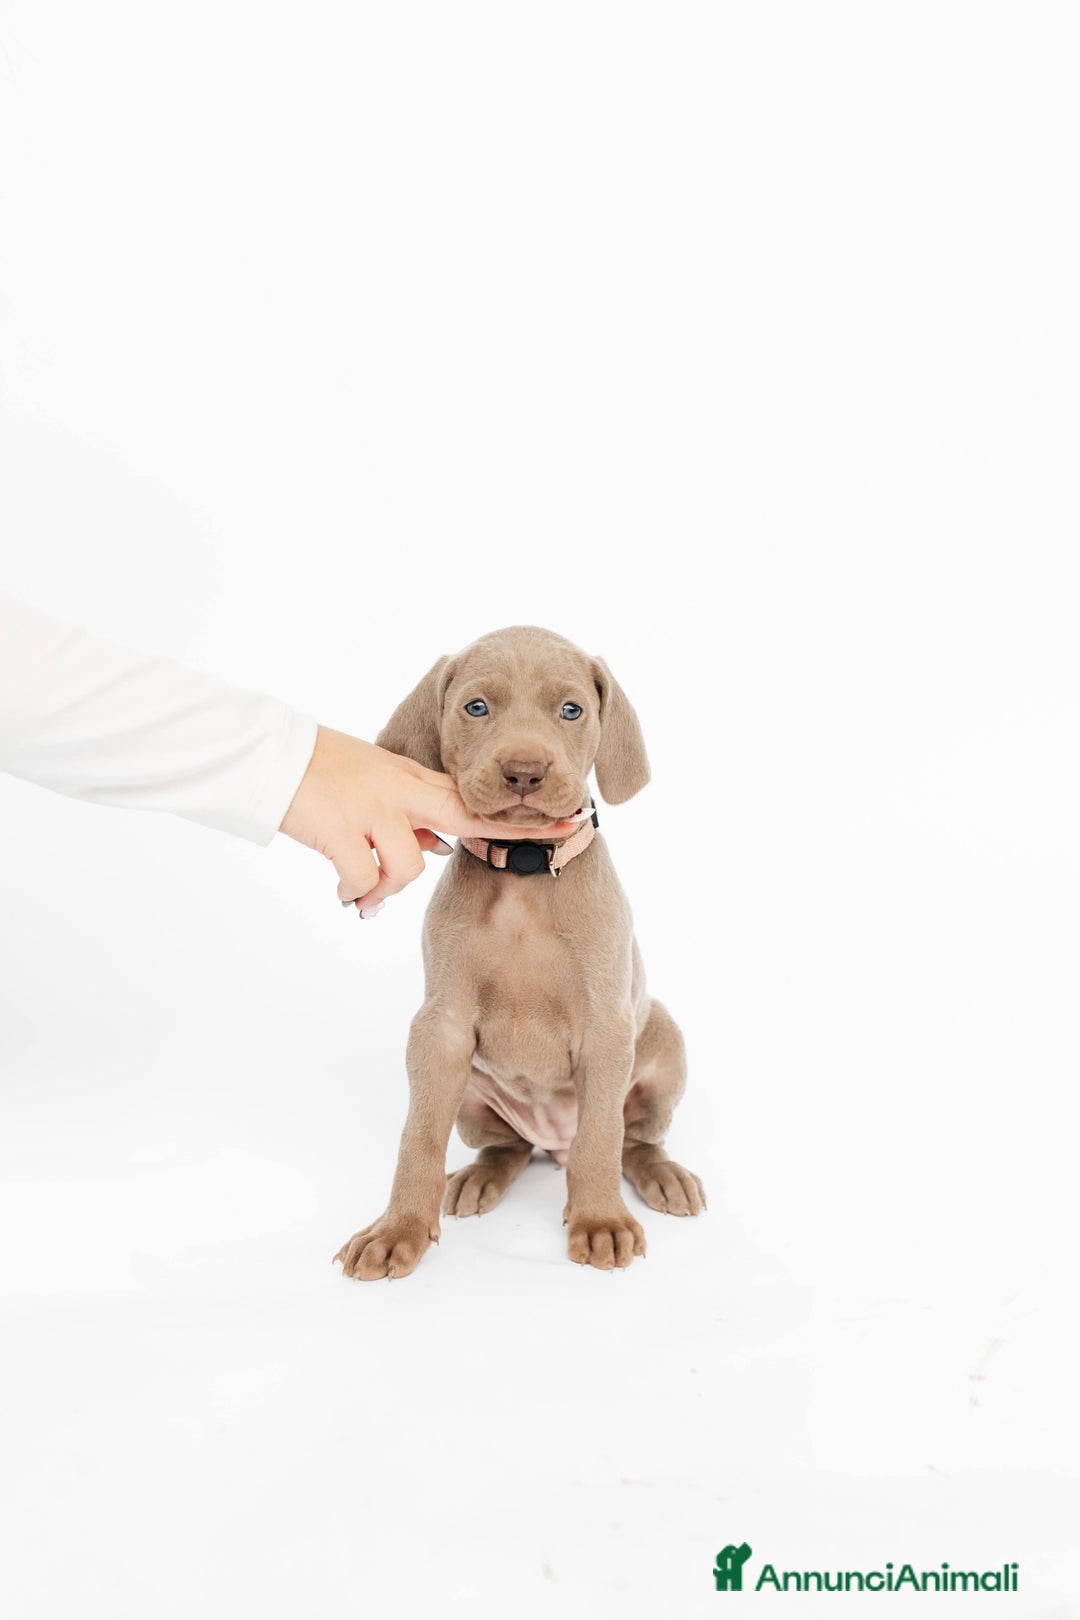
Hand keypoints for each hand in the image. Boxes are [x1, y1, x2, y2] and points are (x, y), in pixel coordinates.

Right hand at [278, 726, 579, 913]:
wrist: (272, 755)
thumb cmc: (323, 771)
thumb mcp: (379, 784)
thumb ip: (413, 811)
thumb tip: (439, 847)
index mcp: (412, 781)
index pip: (477, 802)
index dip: (525, 816)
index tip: (574, 819)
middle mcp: (402, 792)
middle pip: (466, 821)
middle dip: (511, 836)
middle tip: (550, 844)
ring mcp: (373, 809)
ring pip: (409, 868)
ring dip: (386, 889)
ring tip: (366, 894)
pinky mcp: (341, 828)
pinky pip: (365, 880)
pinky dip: (357, 895)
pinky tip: (346, 898)